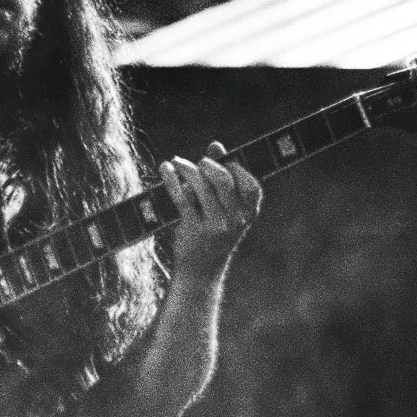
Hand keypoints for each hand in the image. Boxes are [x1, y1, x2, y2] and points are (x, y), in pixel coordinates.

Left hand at [160, 142, 261, 275]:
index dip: (235, 168)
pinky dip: (171, 179)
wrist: (200, 271)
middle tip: (196, 163)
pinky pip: (181, 198)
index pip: (250, 185)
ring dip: (186, 169)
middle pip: (224, 180)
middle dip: (208, 165)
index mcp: (249, 214)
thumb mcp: (224, 209)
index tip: (220, 159)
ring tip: (176, 163)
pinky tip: (165, 169)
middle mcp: (236, 220)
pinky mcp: (193, 231)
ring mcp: (215, 227)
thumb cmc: (213, 233)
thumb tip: (216, 145)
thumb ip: (223, 178)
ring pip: (201, 187)